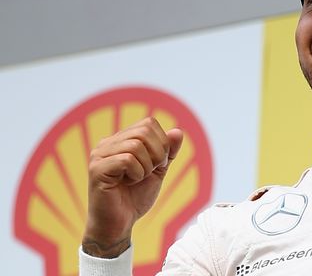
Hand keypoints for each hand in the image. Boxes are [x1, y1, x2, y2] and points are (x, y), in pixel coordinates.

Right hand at [82, 117, 183, 257]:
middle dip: (157, 153)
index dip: (162, 143)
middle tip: (150, 172)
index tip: (157, 164)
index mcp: (120, 140)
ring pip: (136, 145)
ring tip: (137, 179)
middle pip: (144, 131)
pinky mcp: (96, 169)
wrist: (118, 224)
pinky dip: (137, 173)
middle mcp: (107, 143)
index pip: (149, 123)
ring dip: (146, 166)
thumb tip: (177, 131)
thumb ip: (168, 151)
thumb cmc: (135, 197)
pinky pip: (127, 160)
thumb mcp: (158, 170)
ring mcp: (99, 155)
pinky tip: (129, 183)